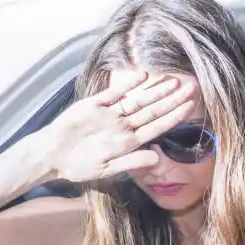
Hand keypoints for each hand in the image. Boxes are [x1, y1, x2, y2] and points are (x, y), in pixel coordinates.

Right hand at [43, 71, 197, 182]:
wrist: (51, 154)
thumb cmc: (78, 165)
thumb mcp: (106, 169)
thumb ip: (131, 162)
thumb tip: (157, 158)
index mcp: (128, 142)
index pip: (157, 127)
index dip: (174, 116)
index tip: (191, 106)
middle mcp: (122, 126)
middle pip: (152, 111)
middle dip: (172, 99)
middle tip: (192, 87)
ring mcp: (110, 114)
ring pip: (137, 100)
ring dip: (155, 90)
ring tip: (174, 80)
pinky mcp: (95, 104)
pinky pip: (115, 93)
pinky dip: (128, 85)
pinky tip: (143, 75)